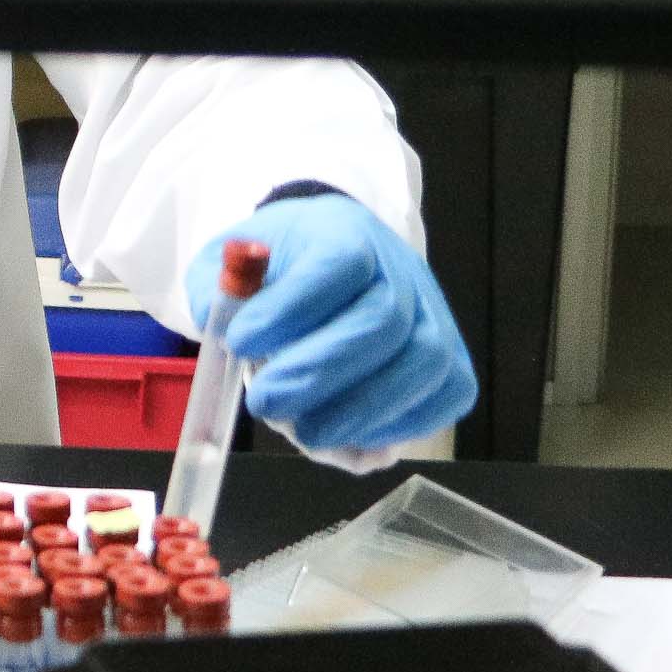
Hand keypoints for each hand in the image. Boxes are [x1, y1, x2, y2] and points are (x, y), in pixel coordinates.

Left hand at [191, 188, 474, 454]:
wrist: (331, 258)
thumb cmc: (278, 268)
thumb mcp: (229, 263)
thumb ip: (218, 296)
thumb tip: (222, 336)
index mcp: (345, 233)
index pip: (337, 264)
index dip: (291, 309)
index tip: (238, 342)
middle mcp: (401, 271)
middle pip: (384, 321)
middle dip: (320, 372)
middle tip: (265, 403)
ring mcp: (435, 315)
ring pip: (425, 363)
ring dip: (362, 410)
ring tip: (305, 432)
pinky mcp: (452, 359)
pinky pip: (445, 396)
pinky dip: (400, 425)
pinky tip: (350, 438)